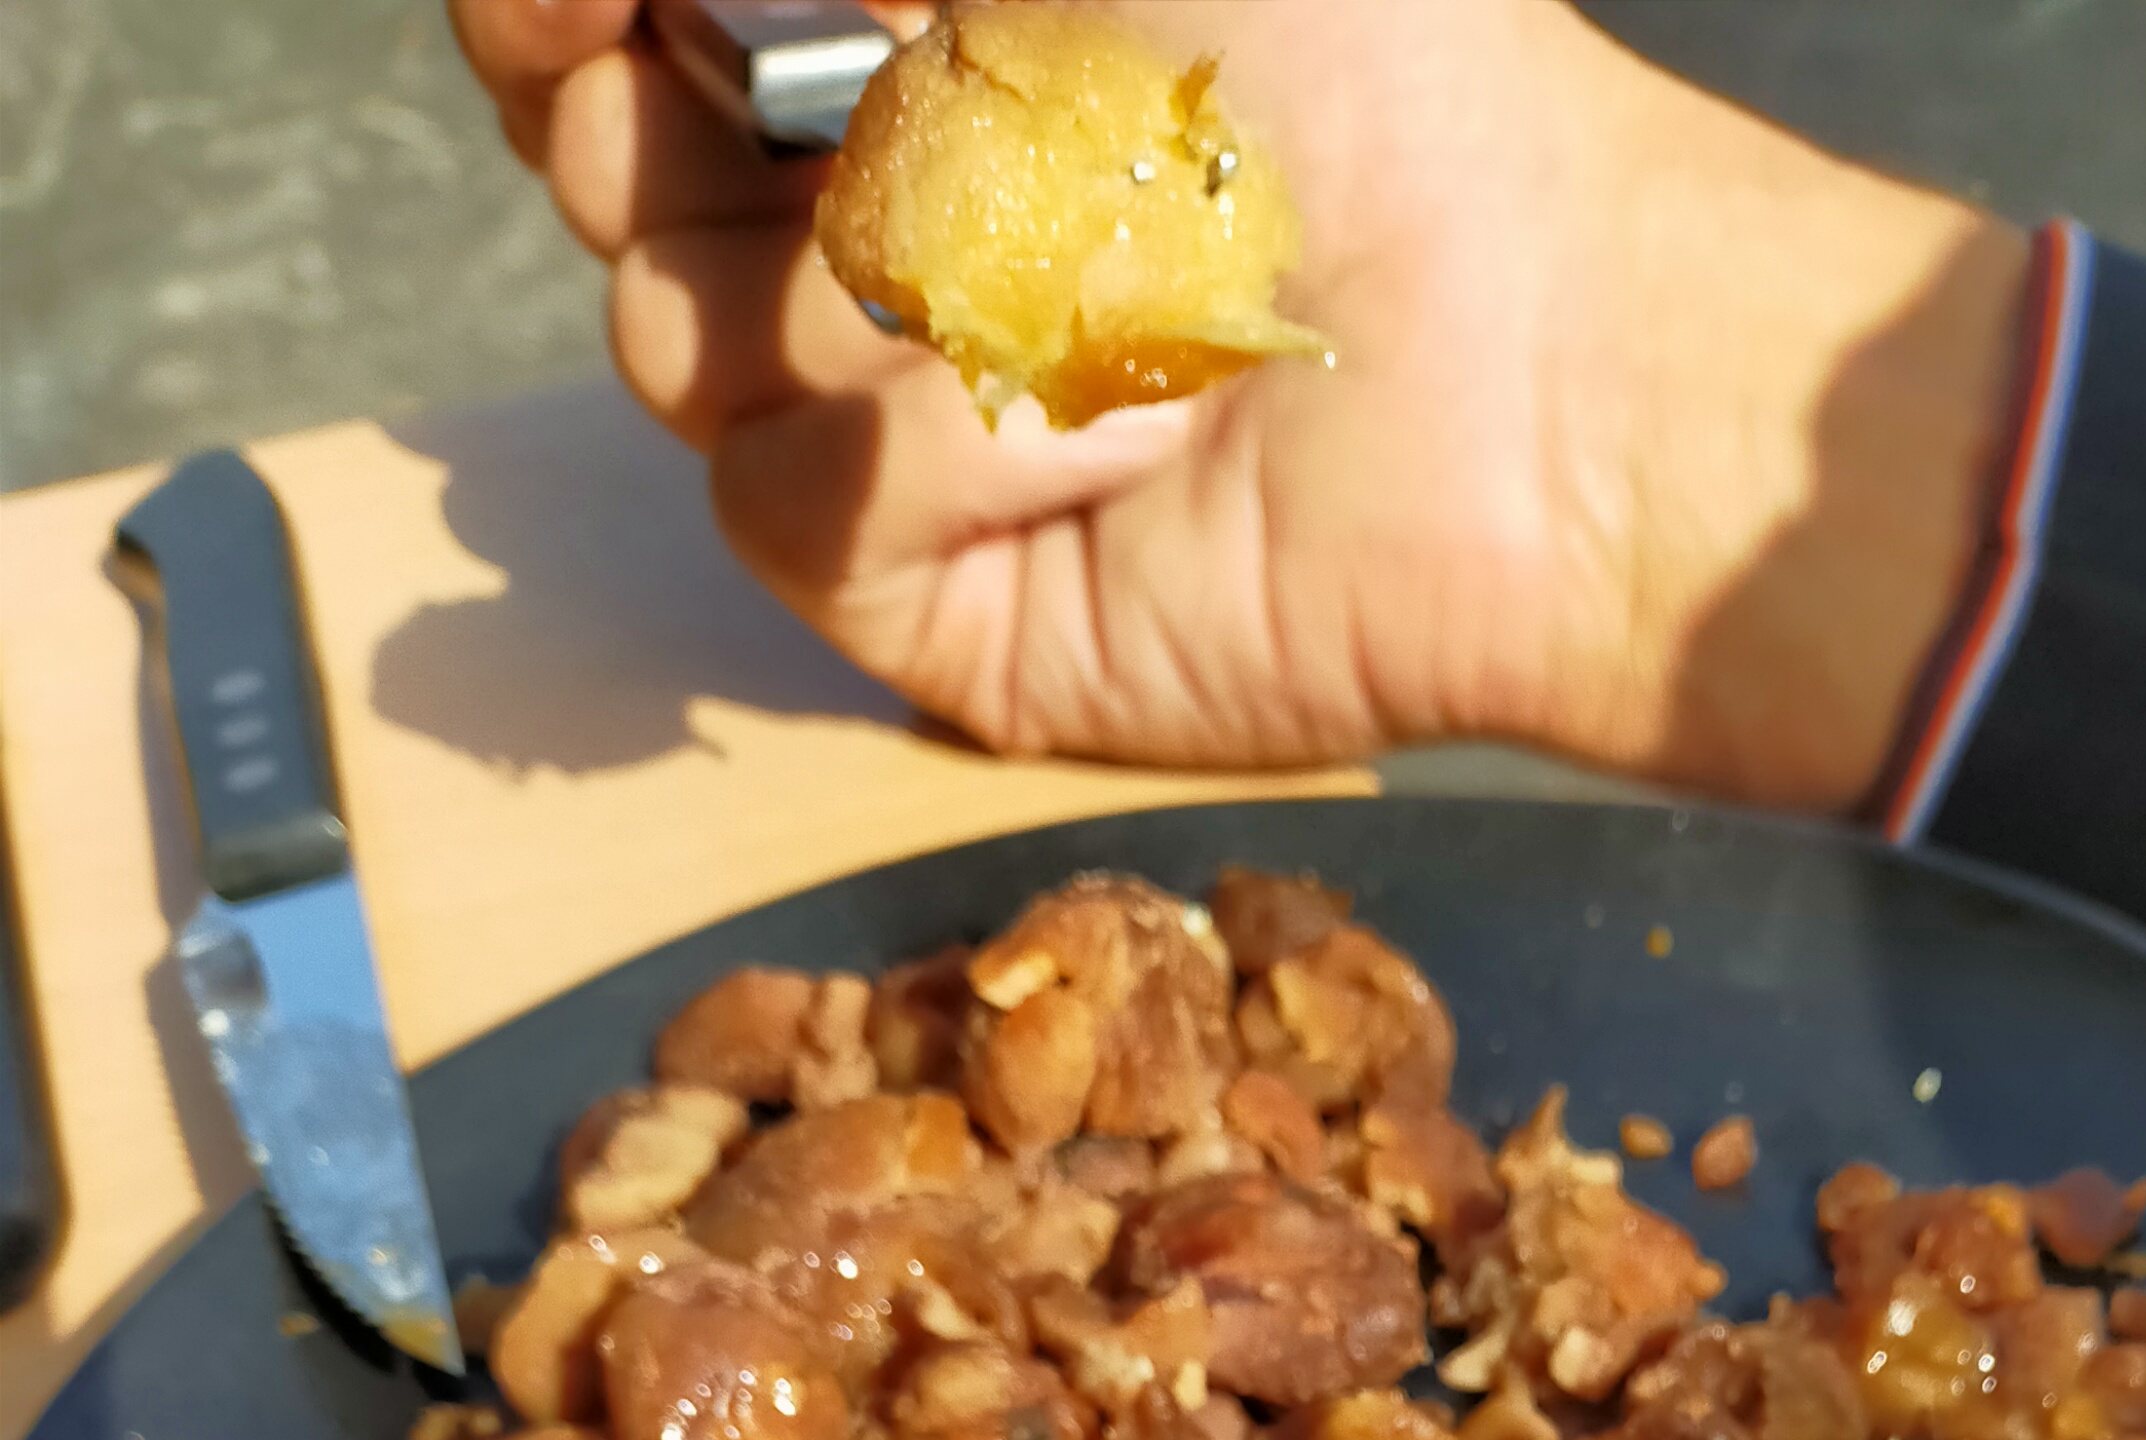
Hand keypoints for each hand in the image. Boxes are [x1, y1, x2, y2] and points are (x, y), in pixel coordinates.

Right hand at [446, 0, 2027, 808]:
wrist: (1532, 354)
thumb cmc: (1368, 88)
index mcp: (871, 64)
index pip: (595, 35)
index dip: (552, 5)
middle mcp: (849, 255)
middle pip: (593, 178)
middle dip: (659, 111)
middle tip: (863, 86)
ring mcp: (878, 443)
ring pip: (671, 336)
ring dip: (882, 273)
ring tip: (1103, 272)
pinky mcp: (924, 611)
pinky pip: (793, 502)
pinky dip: (948, 451)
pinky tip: (1123, 439)